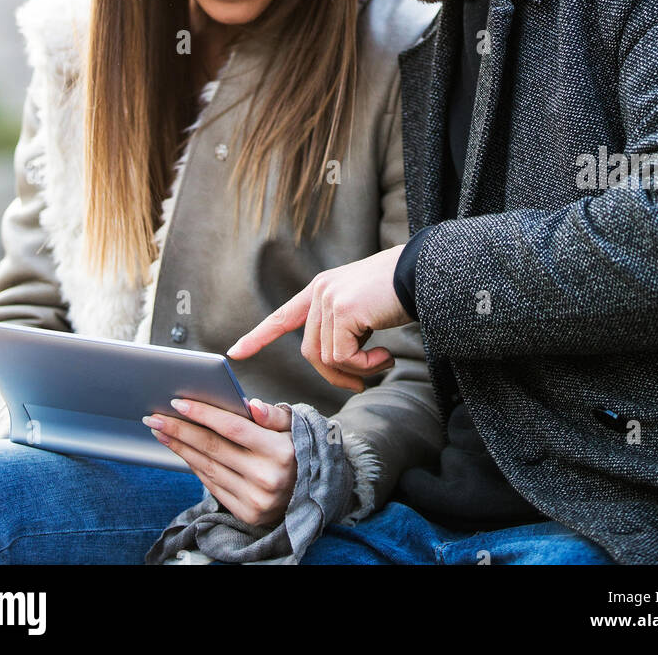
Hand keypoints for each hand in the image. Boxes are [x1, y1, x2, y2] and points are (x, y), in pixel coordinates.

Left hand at [143, 398, 296, 527]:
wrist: (313, 492)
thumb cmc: (297, 449)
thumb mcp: (294, 426)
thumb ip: (273, 414)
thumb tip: (252, 405)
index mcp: (280, 451)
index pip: (233, 427)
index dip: (203, 414)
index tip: (177, 403)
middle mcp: (267, 477)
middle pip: (213, 448)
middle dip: (180, 430)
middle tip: (155, 417)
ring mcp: (256, 499)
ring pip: (208, 468)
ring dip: (181, 449)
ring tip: (162, 432)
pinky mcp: (247, 514)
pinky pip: (213, 486)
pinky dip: (194, 467)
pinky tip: (182, 452)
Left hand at [227, 245, 408, 391]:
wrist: (423, 274)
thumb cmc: (399, 293)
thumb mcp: (363, 310)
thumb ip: (343, 327)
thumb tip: (336, 364)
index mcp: (321, 290)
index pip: (283, 316)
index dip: (259, 336)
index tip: (235, 352)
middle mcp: (320, 291)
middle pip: (311, 352)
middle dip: (335, 375)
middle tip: (360, 384)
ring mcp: (329, 299)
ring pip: (327, 358)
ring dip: (357, 370)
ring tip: (381, 360)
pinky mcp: (343, 310)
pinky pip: (344, 357)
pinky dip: (365, 365)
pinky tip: (385, 355)